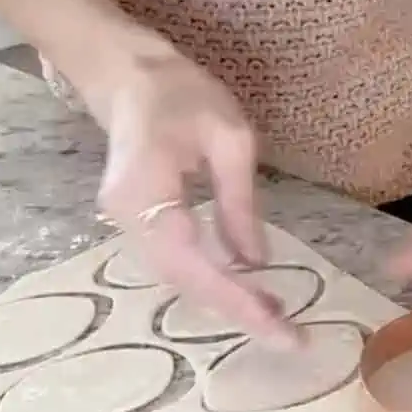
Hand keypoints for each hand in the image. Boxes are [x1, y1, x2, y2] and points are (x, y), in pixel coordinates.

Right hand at [89, 30, 296, 346]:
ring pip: (176, 278)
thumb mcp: (229, 137)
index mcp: (146, 190)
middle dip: (235, 311)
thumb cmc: (182, 94)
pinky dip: (209, 283)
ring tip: (275, 318)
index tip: (278, 327)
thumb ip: (240, 202)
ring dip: (223, 301)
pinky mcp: (133, 224)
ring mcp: (122, 223)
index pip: (193, 262)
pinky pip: (173, 264)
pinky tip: (245, 292)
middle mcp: (125, 217)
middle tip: (289, 336)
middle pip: (182, 281)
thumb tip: (257, 262)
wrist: (126, 75)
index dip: (236, 300)